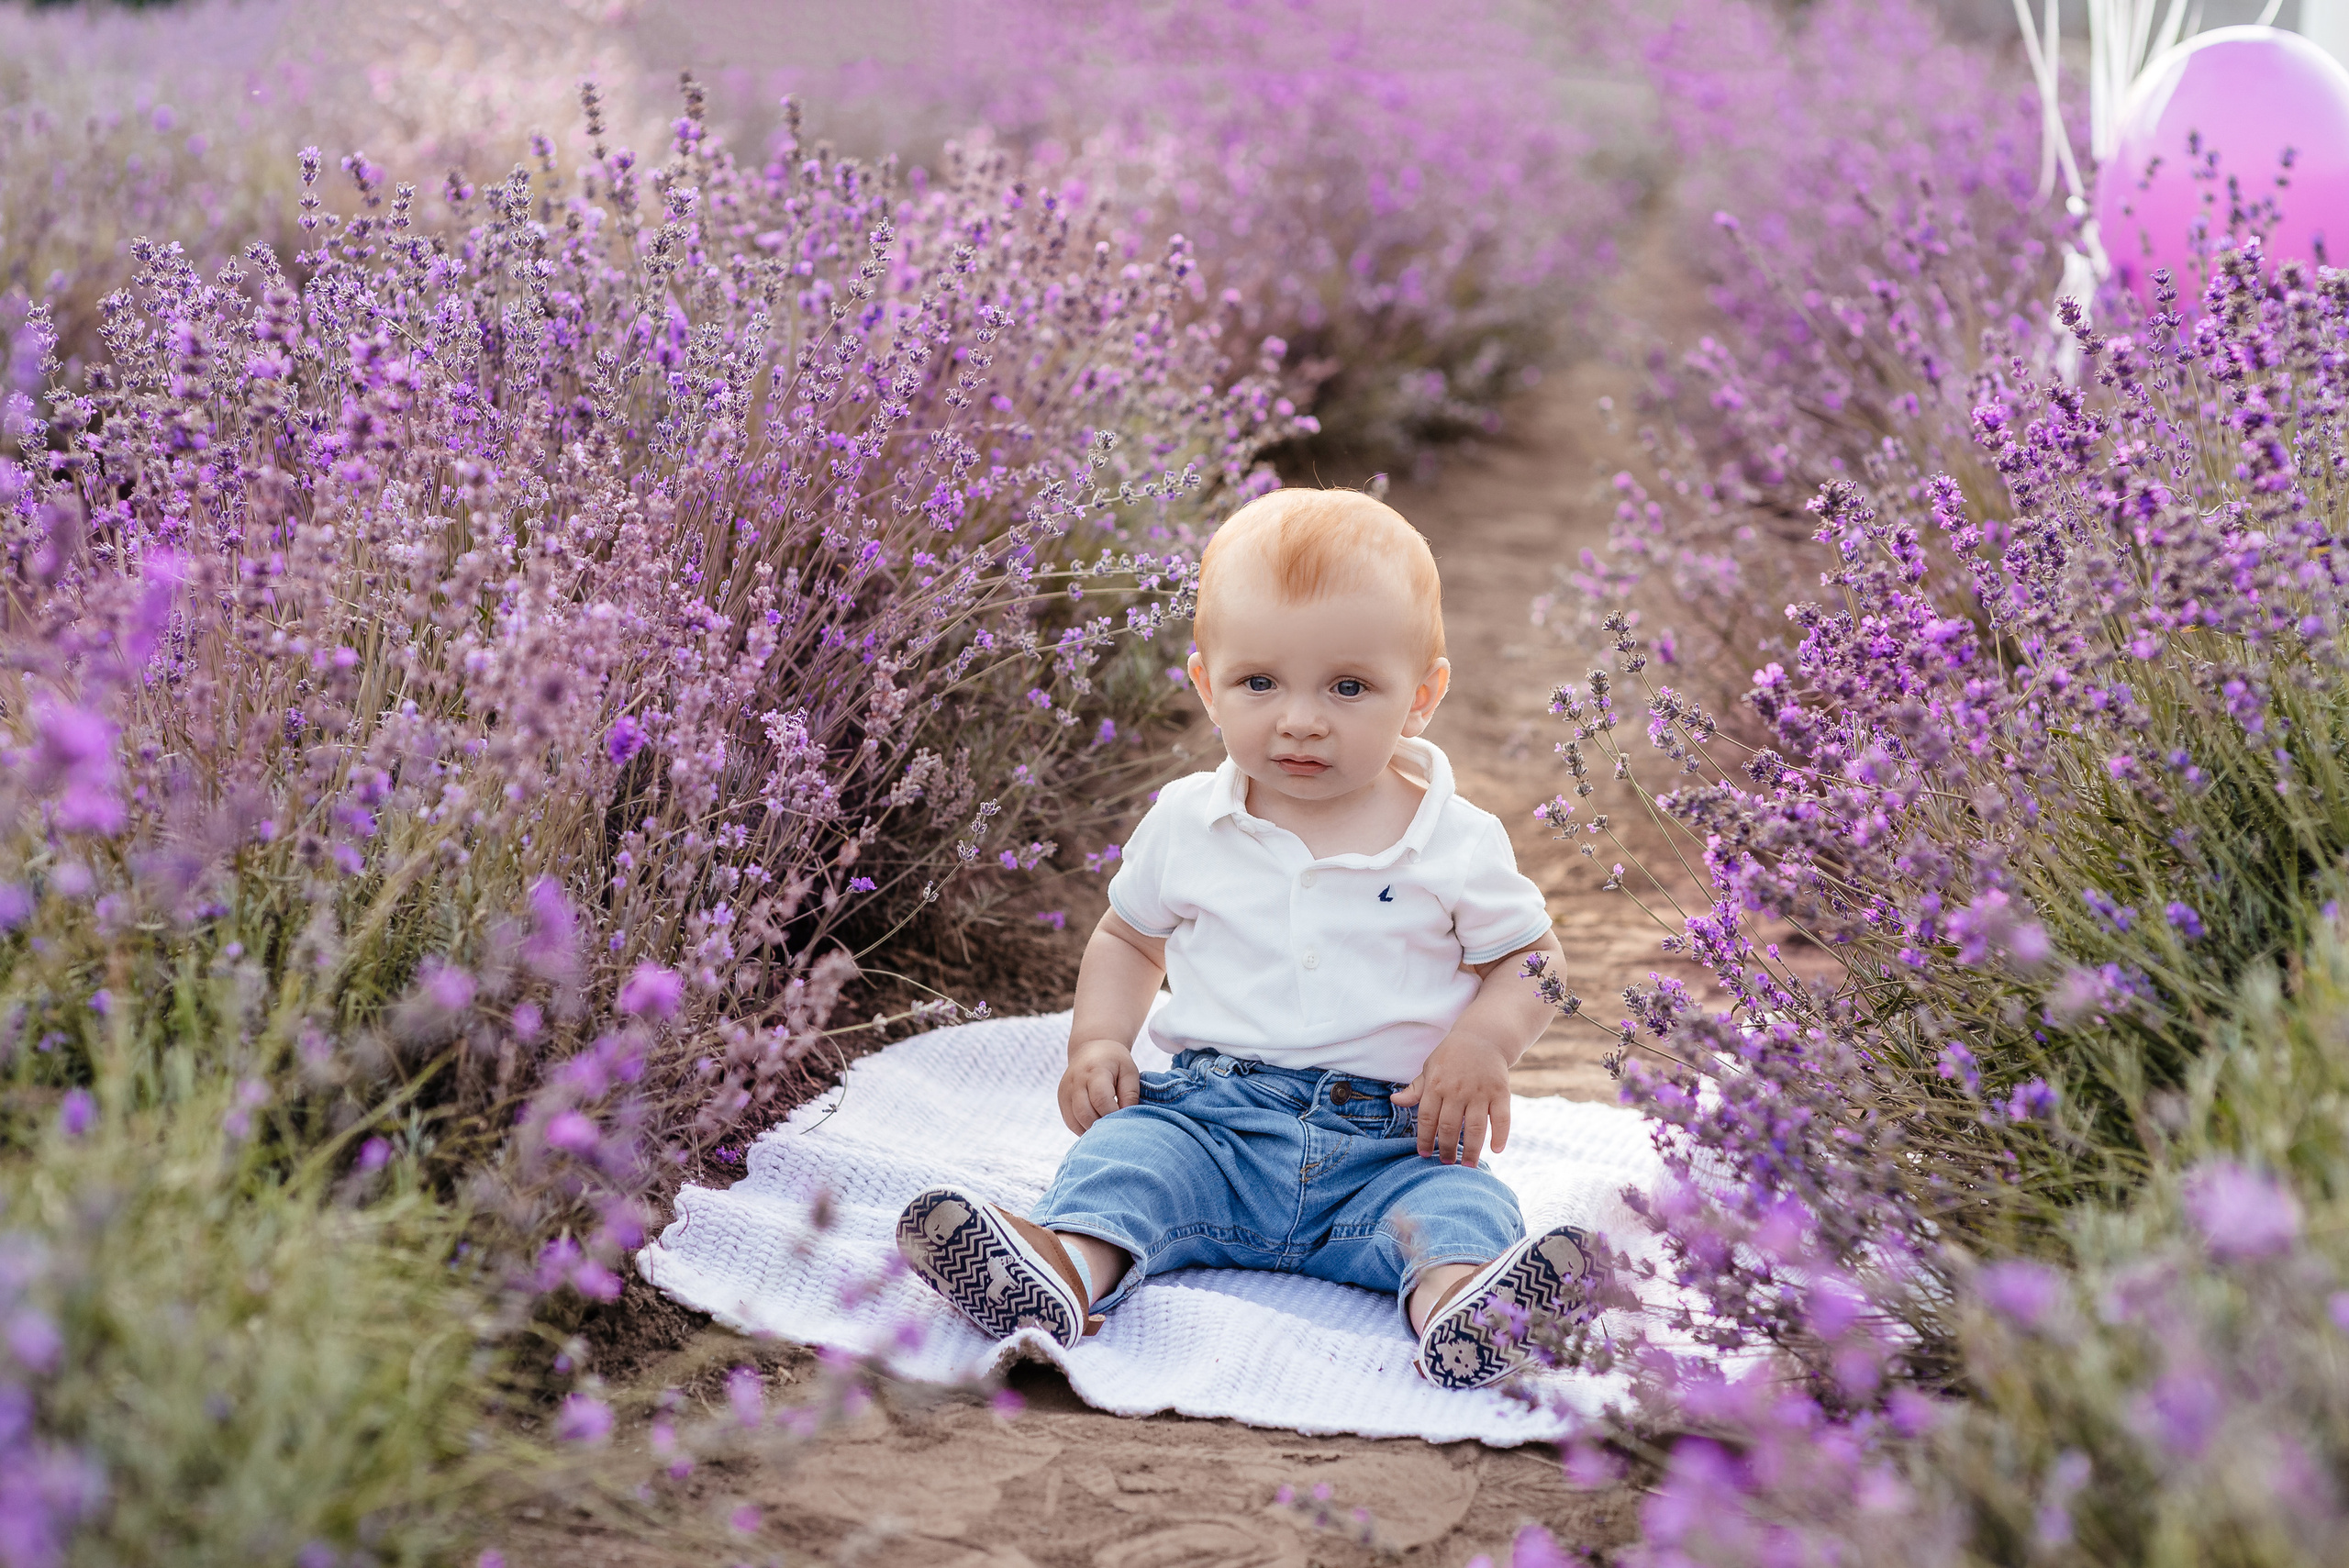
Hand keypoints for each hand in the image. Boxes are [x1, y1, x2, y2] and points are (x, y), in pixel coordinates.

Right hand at [1059, 1038, 1140, 1133]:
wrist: (1091, 1049)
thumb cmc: (1115, 1062)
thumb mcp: (1129, 1071)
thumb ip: (1130, 1094)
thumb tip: (1127, 1117)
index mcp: (1094, 1072)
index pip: (1101, 1100)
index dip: (1113, 1114)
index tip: (1125, 1118)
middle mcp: (1076, 1082)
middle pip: (1085, 1114)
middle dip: (1102, 1125)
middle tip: (1117, 1127)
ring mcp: (1066, 1092)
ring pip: (1075, 1121)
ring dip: (1092, 1130)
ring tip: (1107, 1127)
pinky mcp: (1062, 1100)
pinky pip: (1071, 1123)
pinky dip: (1084, 1129)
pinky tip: (1097, 1126)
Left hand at [1391, 1030, 1511, 1166]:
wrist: (1483, 1037)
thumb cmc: (1451, 1056)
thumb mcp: (1429, 1068)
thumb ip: (1415, 1089)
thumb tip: (1394, 1100)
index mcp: (1436, 1085)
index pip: (1427, 1118)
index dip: (1425, 1139)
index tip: (1423, 1155)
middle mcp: (1457, 1090)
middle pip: (1449, 1126)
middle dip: (1446, 1149)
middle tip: (1446, 1164)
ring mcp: (1480, 1091)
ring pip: (1475, 1127)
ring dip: (1471, 1150)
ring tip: (1467, 1166)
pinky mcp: (1500, 1092)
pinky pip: (1501, 1117)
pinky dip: (1500, 1135)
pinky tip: (1496, 1150)